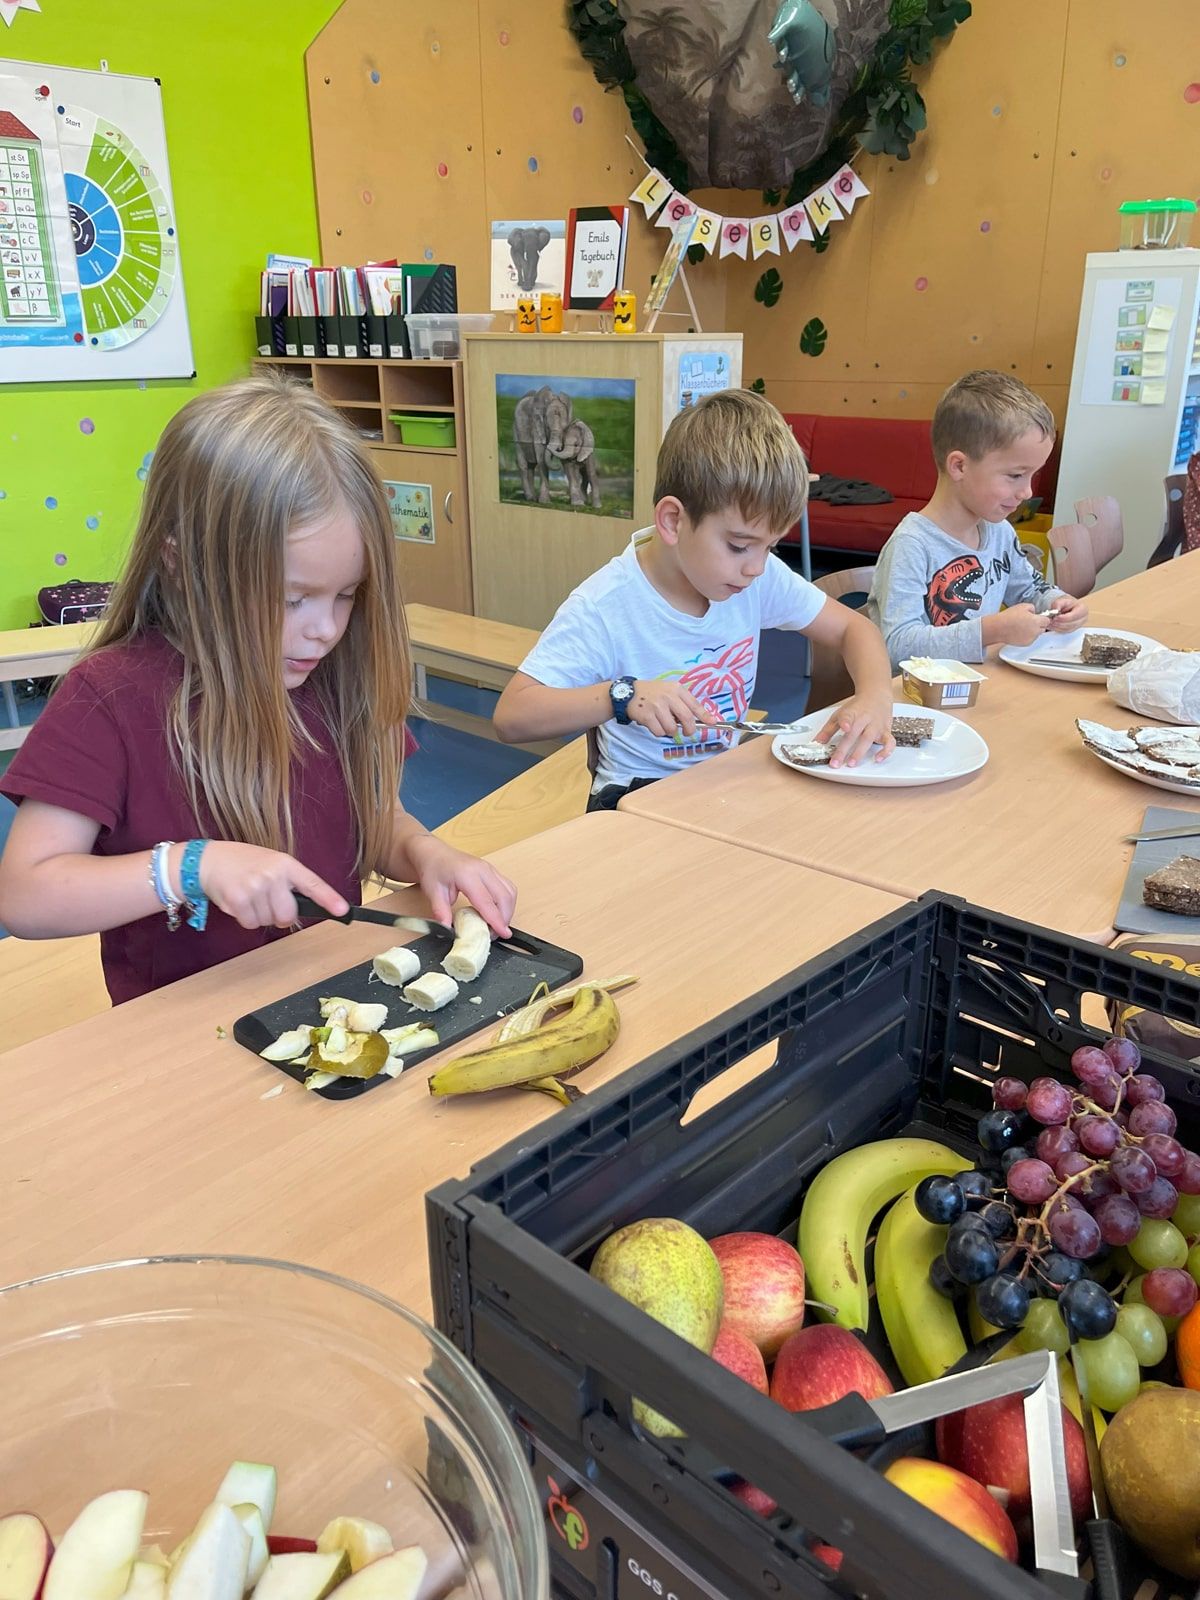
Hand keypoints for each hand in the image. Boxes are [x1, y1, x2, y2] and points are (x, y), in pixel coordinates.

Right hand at [197, 841, 348, 929]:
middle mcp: (273, 874)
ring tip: (248, 895)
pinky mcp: (239, 899)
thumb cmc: (243, 863)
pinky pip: (251, 924)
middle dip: (279, 915)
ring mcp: (255, 886)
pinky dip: (244, 918)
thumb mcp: (270, 863)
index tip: (343, 910)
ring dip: (258, 915)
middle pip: (288, 915)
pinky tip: (238, 902)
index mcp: (285, 864)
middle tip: (265, 901)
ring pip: (268, 921)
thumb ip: (288, 882)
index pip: (312, 884)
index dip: (329, 899)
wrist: (208, 860)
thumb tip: (304, 908)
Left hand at [408, 834, 515, 937]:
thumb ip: (441, 912)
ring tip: (497, 925)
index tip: (503, 934)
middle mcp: (483, 870)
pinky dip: (507, 903)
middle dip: (504, 918)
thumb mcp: (433, 892)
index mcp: (467, 875)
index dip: (496, 920)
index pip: (487, 901)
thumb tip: (447, 930)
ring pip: (510, 892)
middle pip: (504, 897)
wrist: (434, 853)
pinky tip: (498, 912)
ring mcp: (490, 869)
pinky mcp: (493, 871)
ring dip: (508, 911)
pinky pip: (507, 887)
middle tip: (495, 934)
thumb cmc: (433, 870)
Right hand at [628, 679, 723, 739]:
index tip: (713, 723)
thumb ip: (682, 703)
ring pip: (672, 729)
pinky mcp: (647, 716)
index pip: (695, 704)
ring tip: (663, 723)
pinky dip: (658, 732)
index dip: (705, 716)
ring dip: (669, 731)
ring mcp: (657, 706)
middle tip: (686, 732)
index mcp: (676, 689)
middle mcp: (668, 696)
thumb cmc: (652, 694)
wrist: (628, 693)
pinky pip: (659, 732)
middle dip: (689, 730)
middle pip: (686, 719)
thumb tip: (699, 720)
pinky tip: (653, 724)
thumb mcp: (669, 691)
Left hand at [814, 691, 895, 767]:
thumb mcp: (840, 714)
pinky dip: (885, 751)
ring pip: (869, 739)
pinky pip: (889, 742)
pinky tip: (878, 759)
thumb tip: (817, 742)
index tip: (844, 727)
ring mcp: (876, 726)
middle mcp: (864, 719)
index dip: (846, 721)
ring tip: (851, 764)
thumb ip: (828, 729)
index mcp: (852, 713)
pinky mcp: (886, 731)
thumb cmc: (858, 707)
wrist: (877, 695)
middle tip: (835, 762)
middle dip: (844, 749)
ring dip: (860, 752)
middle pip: (854, 734)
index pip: (848, 716)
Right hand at [997, 603, 1050, 646]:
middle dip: (1038, 625)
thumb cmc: (1009, 617)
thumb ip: (1032, 608)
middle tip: (1029, 622)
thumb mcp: (1022, 606)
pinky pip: (1030, 639)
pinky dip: (1027, 636)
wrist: (999, 628)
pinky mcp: (1026, 644)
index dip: (1043, 618)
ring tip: (1022, 627)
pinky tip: (1019, 632)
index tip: (1039, 618)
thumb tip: (1034, 612)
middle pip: (1043, 628)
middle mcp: (1035, 631)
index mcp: (1036, 621)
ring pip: (1037, 634)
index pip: (1047, 620)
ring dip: (1033, 631)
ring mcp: (1031, 638)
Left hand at [1048, 595, 1087, 630]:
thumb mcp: (1061, 600)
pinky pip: (1065, 631)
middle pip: (1071, 624)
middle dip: (1059, 623)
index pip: (1073, 616)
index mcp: (1082, 609)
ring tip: (1050, 623)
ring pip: (1067, 629)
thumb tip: (1056, 610)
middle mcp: (1083, 618)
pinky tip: (1052, 626)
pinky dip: (1058, 629)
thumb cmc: (1066, 603)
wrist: (1067, 606)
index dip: (1063, 618)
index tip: (1055, 617)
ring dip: (1057, 627)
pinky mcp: (1073, 629)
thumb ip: (1058, 604)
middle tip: (1051, 621)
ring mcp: (1079, 625)